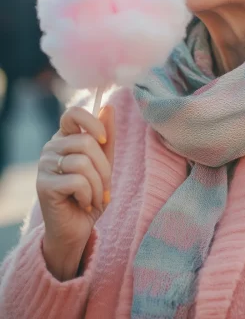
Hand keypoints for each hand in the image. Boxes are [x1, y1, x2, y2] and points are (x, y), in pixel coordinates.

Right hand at [36, 105, 114, 279]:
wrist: (76, 229)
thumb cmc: (90, 194)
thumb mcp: (104, 164)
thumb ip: (106, 137)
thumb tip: (108, 106)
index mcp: (64, 138)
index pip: (73, 113)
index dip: (92, 122)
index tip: (103, 140)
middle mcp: (51, 147)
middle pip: (86, 142)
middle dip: (104, 168)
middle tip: (105, 188)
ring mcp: (44, 165)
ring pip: (83, 162)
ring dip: (98, 185)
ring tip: (95, 198)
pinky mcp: (44, 185)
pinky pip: (78, 181)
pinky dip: (90, 196)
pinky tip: (84, 204)